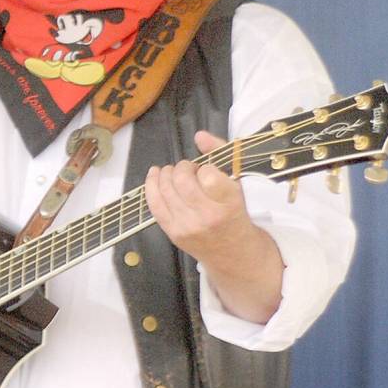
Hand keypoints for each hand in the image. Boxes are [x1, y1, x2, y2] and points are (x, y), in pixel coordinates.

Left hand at [143, 131, 283, 323]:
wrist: (232, 252)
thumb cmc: (234, 213)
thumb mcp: (237, 183)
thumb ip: (220, 154)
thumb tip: (199, 135)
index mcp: (230, 202)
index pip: (209, 174)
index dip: (204, 167)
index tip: (206, 171)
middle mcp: (208, 216)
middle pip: (182, 179)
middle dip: (182, 167)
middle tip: (188, 169)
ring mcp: (188, 226)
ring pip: (166, 188)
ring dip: (167, 173)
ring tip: (173, 173)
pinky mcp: (173, 232)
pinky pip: (154, 204)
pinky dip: (151, 185)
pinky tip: (154, 175)